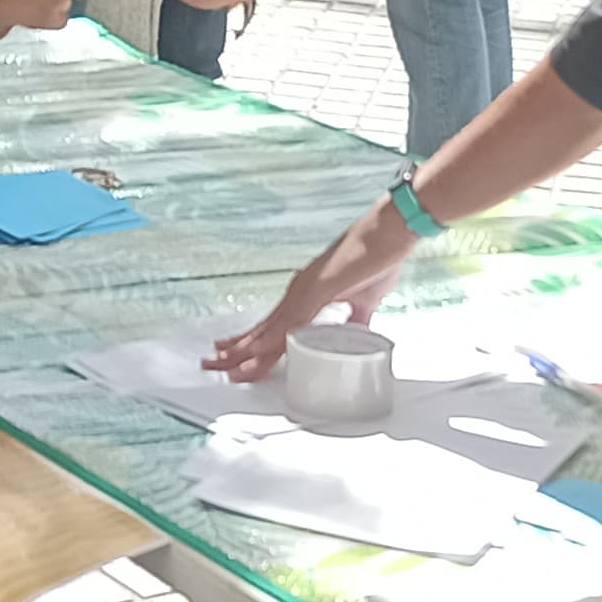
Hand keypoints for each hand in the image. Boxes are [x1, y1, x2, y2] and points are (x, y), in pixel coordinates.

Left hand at [207, 205, 421, 379]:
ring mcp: (304, 290)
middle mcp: (298, 292)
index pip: (273, 326)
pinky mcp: (315, 290)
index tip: (233, 356)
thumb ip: (357, 317)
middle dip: (236, 351)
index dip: (253, 344)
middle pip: (261, 330)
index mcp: (307, 294)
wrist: (390, 233)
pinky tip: (255, 356)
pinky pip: (288, 324)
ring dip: (245, 352)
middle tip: (211, 365)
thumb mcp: (366, 300)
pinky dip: (270, 343)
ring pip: (267, 330)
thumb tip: (356, 332)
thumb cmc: (379, 259)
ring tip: (223, 368)